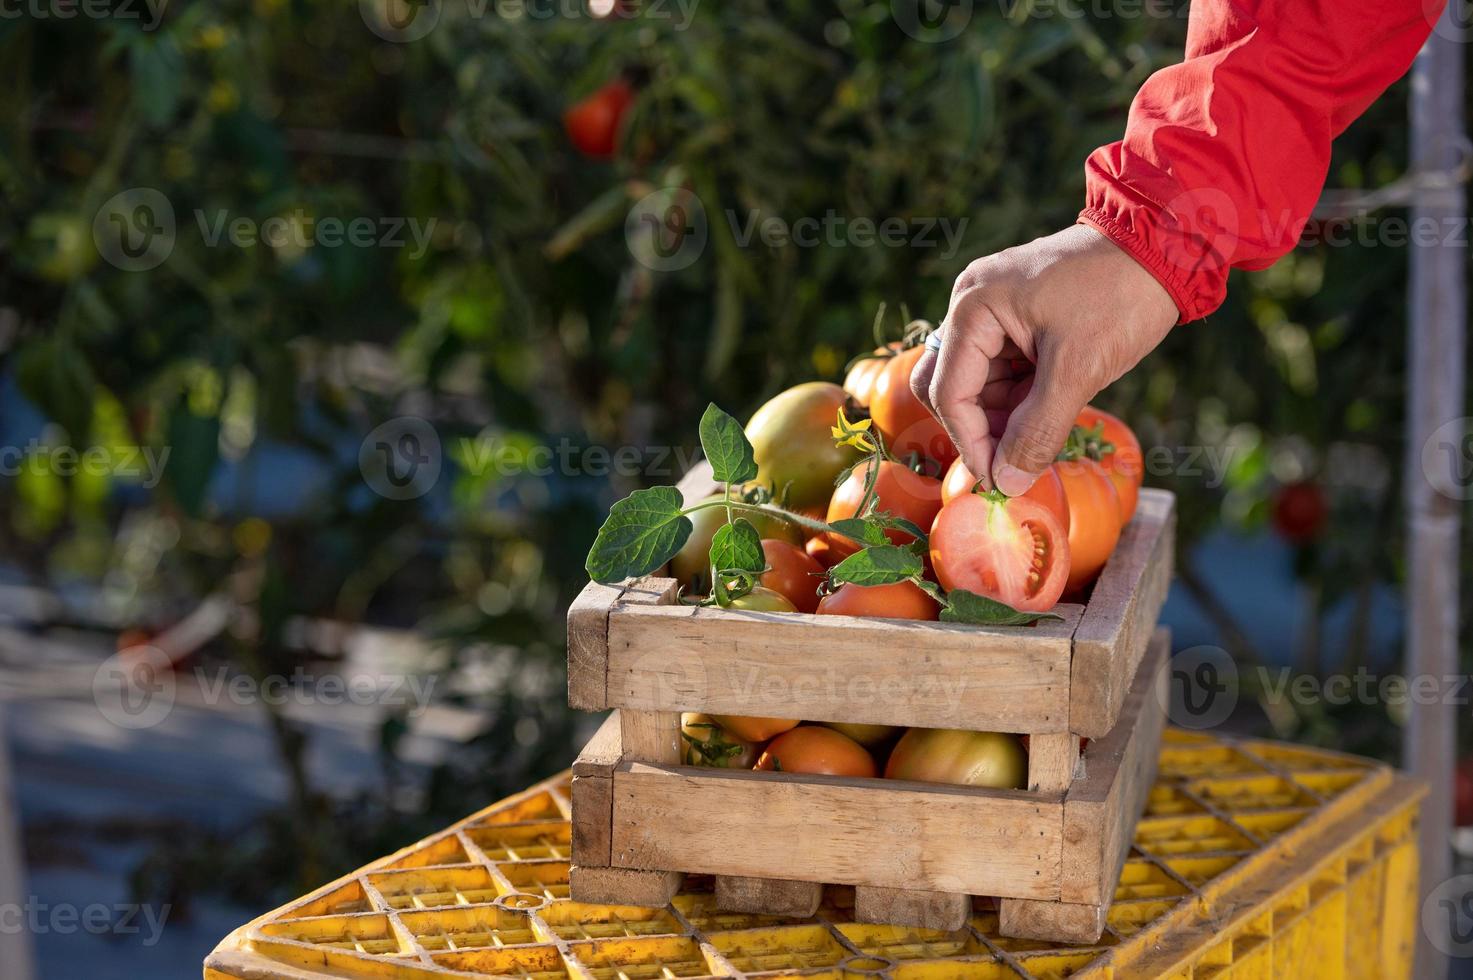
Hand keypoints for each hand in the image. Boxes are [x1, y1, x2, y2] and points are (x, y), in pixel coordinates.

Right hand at [912, 224, 1177, 495]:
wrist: (1166, 244)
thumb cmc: (1121, 297)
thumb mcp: (1079, 370)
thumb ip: (1037, 430)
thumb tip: (1008, 484)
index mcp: (974, 308)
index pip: (949, 392)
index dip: (971, 443)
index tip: (1001, 481)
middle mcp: (971, 305)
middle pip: (949, 387)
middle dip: (979, 429)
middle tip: (1015, 463)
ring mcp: (992, 310)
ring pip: (977, 384)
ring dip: (1003, 417)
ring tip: (1044, 434)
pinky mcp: (1016, 318)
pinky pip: (1001, 370)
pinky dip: (1019, 399)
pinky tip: (1048, 411)